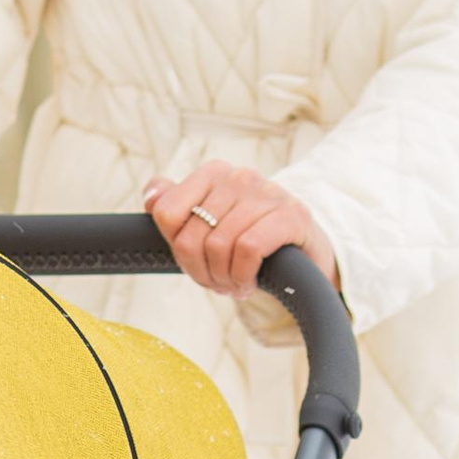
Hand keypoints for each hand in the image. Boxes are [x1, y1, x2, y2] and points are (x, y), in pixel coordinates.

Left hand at [144, 160, 339, 300]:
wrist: (307, 255)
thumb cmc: (252, 240)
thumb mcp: (212, 225)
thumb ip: (176, 207)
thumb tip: (151, 196)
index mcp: (212, 173)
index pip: (166, 213)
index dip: (176, 249)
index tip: (195, 263)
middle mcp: (238, 177)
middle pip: (191, 237)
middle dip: (201, 271)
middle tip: (218, 283)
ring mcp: (267, 193)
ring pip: (219, 245)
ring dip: (224, 278)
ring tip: (236, 284)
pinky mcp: (292, 215)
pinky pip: (248, 249)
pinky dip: (244, 275)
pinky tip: (250, 282)